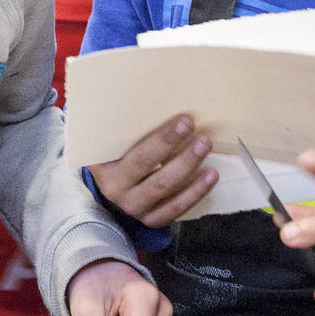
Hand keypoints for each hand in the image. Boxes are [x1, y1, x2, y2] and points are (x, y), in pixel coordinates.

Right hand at [88, 114, 215, 227]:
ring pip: (164, 187)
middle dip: (169, 143)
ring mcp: (134, 208)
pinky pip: (176, 208)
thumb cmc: (114, 161)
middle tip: (191, 124)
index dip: (158, 135)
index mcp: (103, 166)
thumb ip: (119, 127)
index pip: (129, 148)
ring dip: (187, 164)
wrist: (110, 197)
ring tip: (205, 144)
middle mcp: (116, 189)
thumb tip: (148, 94)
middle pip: (146, 164)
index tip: (180, 118)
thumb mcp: (107, 146)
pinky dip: (195, 192)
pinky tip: (211, 175)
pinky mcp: (151, 220)